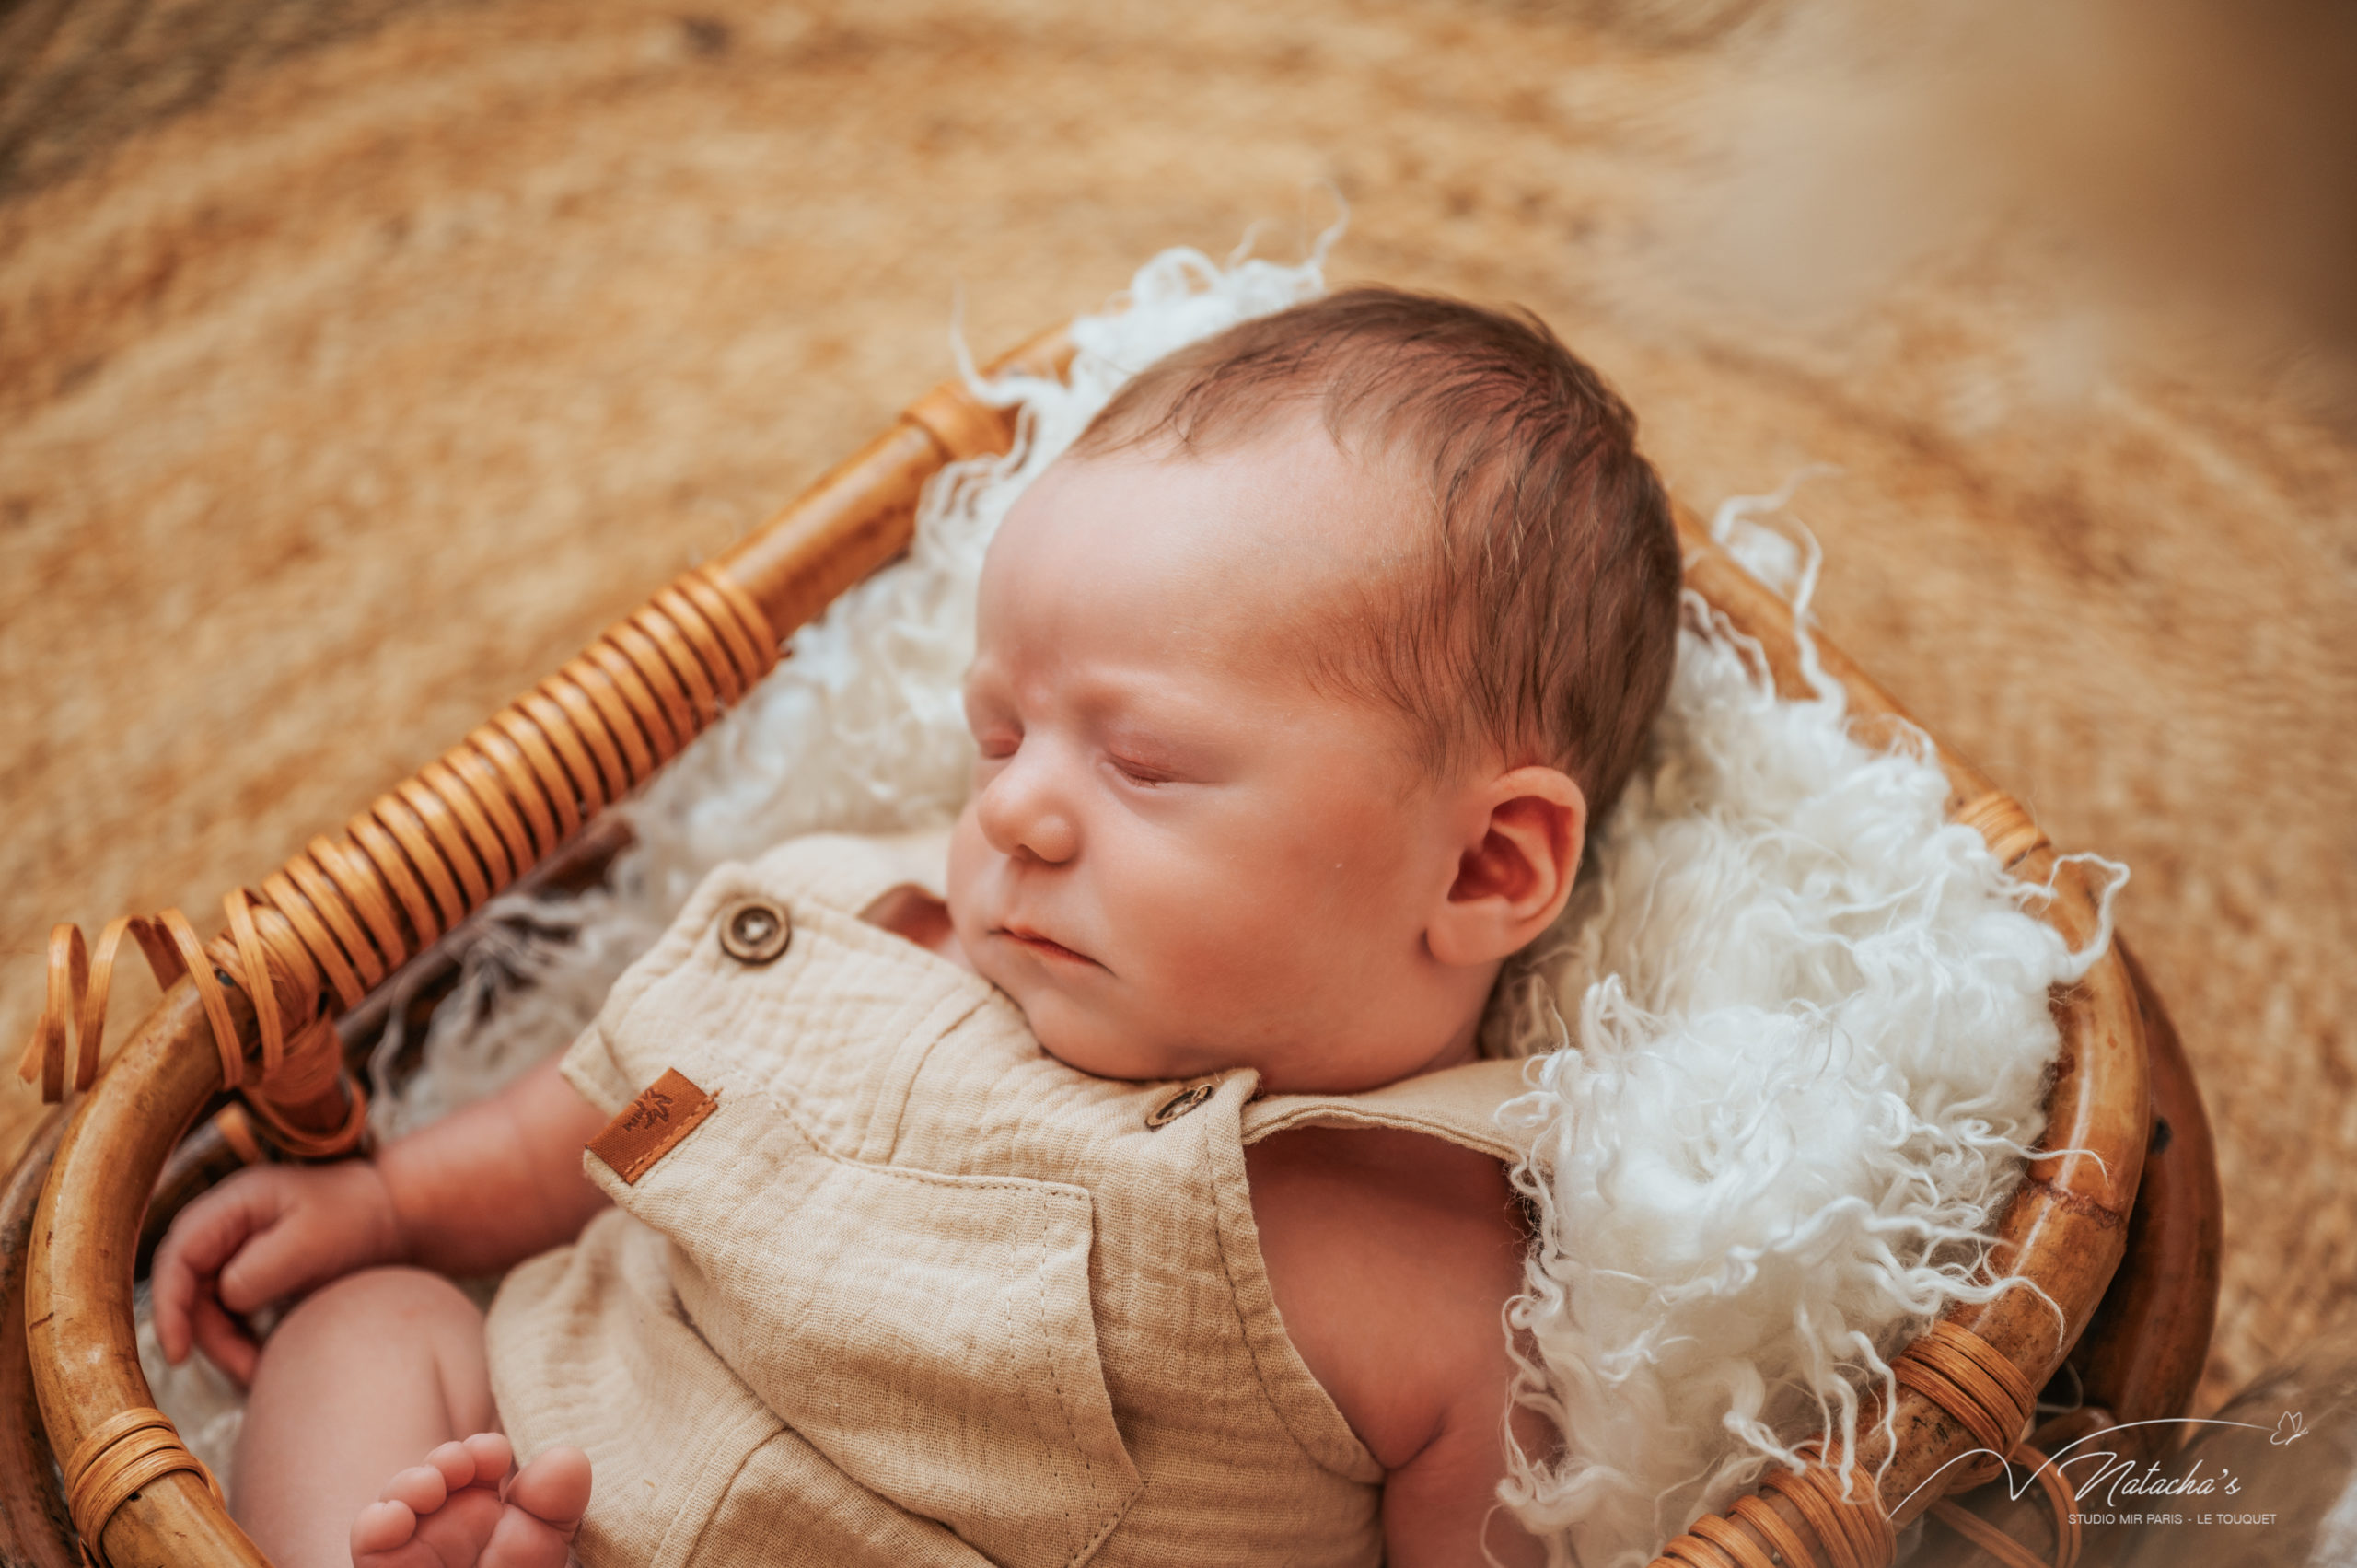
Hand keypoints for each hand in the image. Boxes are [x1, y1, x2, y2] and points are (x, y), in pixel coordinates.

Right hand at [150, 1159, 405, 1383]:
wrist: (397, 1215)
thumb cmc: (359, 1219)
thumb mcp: (312, 1243)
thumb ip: (261, 1269)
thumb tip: (224, 1297)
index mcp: (235, 1203)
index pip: (178, 1257)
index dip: (169, 1306)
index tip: (177, 1354)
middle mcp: (227, 1224)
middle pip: (188, 1289)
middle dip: (207, 1336)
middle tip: (246, 1372)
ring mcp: (237, 1247)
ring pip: (207, 1308)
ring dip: (228, 1344)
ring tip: (264, 1371)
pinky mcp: (252, 1270)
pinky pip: (229, 1313)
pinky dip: (242, 1339)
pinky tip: (268, 1359)